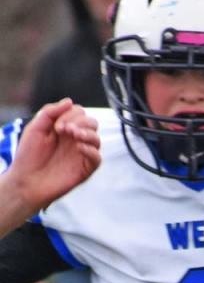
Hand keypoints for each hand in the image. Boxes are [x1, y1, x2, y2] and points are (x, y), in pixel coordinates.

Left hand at [7, 99, 100, 214]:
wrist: (27, 181)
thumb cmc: (29, 155)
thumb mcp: (36, 127)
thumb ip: (50, 112)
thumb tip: (70, 101)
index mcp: (64, 129)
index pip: (79, 113)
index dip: (70, 114)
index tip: (56, 127)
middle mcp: (75, 140)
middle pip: (91, 122)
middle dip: (79, 122)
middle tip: (63, 130)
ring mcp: (81, 154)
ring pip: (96, 138)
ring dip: (87, 133)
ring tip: (73, 136)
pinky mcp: (85, 169)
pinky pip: (97, 157)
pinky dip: (90, 150)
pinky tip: (79, 147)